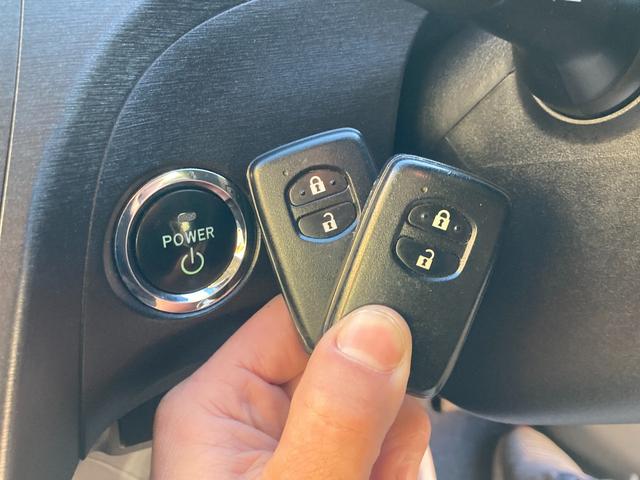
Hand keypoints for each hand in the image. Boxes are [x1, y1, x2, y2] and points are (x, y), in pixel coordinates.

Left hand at [151, 296, 430, 478]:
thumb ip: (336, 415)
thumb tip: (376, 330)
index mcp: (217, 401)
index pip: (299, 313)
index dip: (357, 328)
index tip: (398, 357)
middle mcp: (255, 416)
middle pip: (354, 363)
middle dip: (382, 416)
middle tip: (372, 465)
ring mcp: (297, 444)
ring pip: (382, 408)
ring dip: (393, 453)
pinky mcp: (330, 465)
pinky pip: (390, 442)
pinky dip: (397, 468)